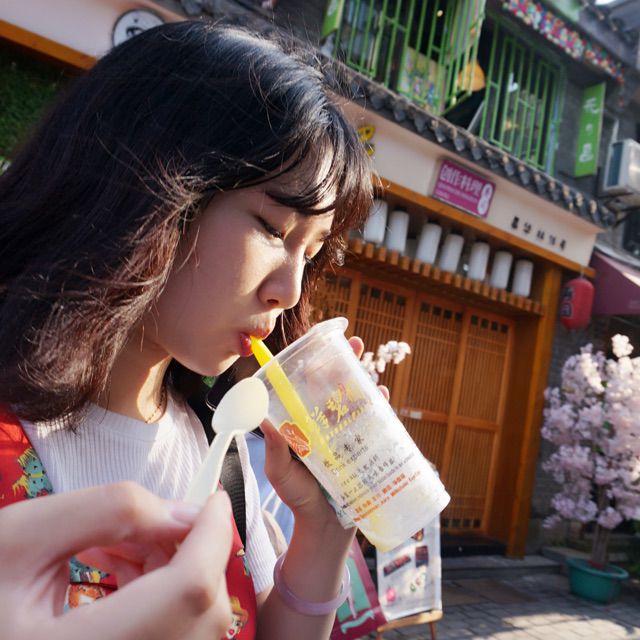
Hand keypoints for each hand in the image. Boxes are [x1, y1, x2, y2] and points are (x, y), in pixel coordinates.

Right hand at [0, 482, 232, 639]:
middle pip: (201, 612)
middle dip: (190, 550)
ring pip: (192, 625)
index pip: (189, 592)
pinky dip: (160, 594)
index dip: (213, 537)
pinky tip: (118, 568)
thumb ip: (107, 511)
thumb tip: (181, 513)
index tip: (213, 499)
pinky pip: (171, 635)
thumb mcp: (19, 537)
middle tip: (150, 519)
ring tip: (116, 542)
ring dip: (173, 569)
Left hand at [261, 336, 387, 527]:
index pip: (309, 389)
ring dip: (366, 378)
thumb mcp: (281, 473)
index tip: (318, 348)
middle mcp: (327, 424)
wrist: (325, 527)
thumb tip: (263, 420)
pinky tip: (383, 393)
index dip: (314, 367)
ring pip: (359, 399)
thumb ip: (276, 450)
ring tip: (369, 362)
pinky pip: (377, 422)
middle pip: (338, 387)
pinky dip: (381, 406)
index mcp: (305, 424)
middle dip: (347, 363)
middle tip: (356, 344)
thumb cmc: (298, 498)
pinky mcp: (367, 447)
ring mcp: (349, 434)